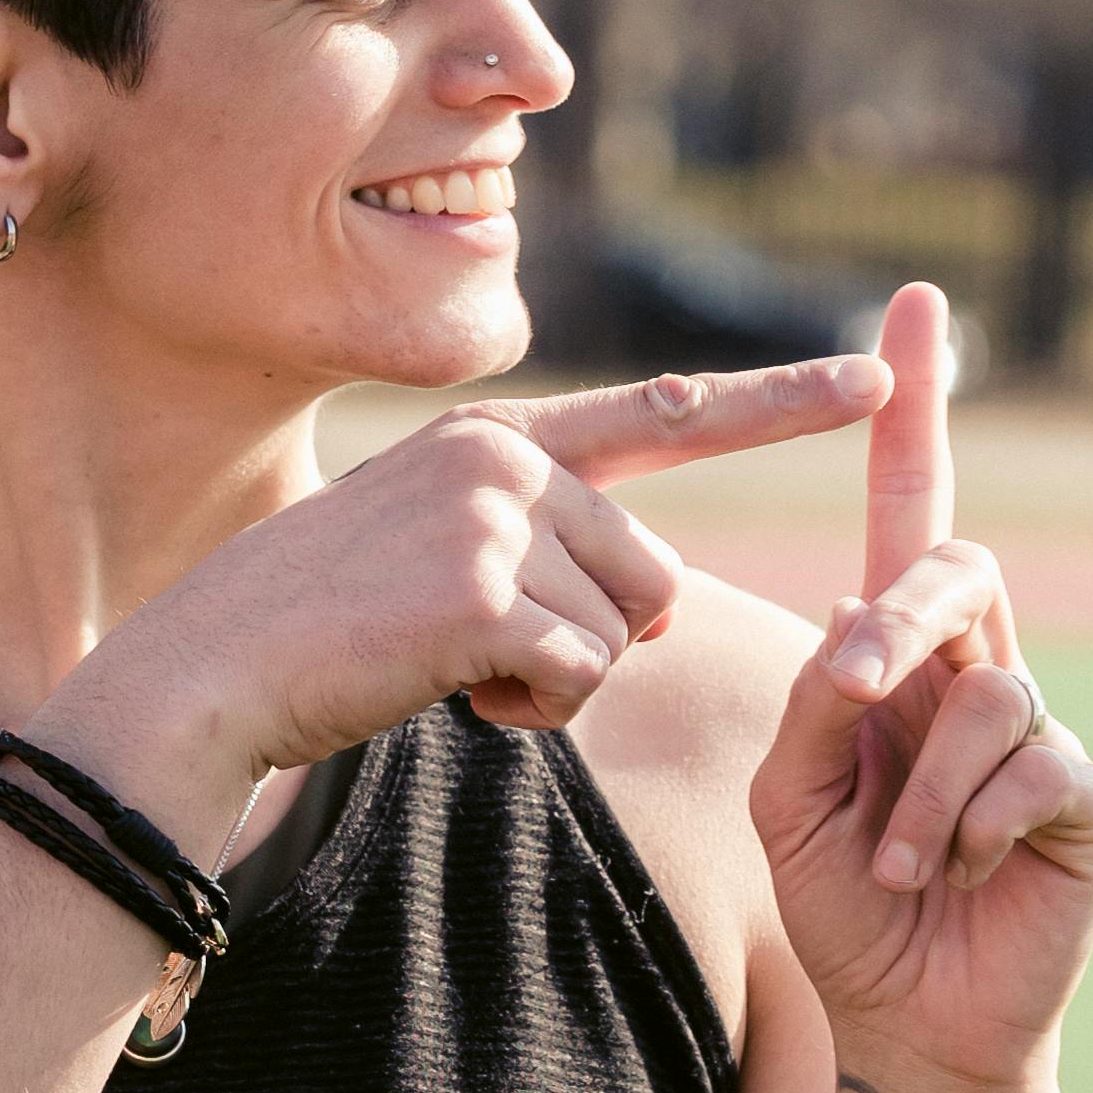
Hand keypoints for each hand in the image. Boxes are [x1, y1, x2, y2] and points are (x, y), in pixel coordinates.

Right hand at [45, 354, 899, 825]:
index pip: (667, 414)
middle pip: (657, 577)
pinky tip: (448, 687)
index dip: (779, 406)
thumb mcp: (442, 553)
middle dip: (597, 641)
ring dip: (559, 681)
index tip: (875, 382)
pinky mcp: (484, 593)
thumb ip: (547, 548)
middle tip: (485, 648)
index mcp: (502, 440)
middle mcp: (506, 458)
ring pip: (626, 634)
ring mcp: (494, 519)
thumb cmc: (328, 629)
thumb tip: (657, 610)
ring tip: (455, 661)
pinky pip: (581, 678)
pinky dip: (530, 710)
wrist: (216, 668)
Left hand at [752, 285, 1092, 1092]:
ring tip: (903, 868)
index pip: (911, 514)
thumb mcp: (789, 796)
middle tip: (849, 684)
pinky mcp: (1087, 794)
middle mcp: (978, 671)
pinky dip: (972, 826)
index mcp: (900, 655)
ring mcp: (1040, 729)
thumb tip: (853, 635)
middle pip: (956, 567)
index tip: (915, 308)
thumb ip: (808, 707)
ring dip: (919, 794)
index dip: (917, 415)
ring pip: (987, 691)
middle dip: (897, 614)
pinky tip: (961, 875)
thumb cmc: (844, 901)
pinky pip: (1033, 765)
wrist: (908, 1018)